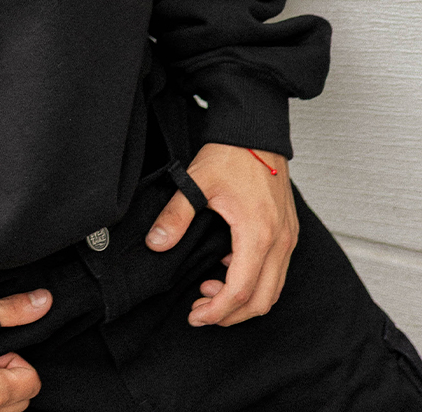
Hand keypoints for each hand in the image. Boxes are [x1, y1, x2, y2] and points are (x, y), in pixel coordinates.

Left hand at [145, 142, 296, 326]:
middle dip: (230, 314)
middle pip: (262, 300)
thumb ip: (176, 215)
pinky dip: (255, 281)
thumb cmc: (231, 154)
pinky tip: (227, 268)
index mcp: (258, 232)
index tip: (196, 315)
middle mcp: (280, 241)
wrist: (256, 132)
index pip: (241, 291)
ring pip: (273, 289)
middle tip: (200, 310)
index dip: (218, 311)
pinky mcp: (289, 232)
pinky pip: (277, 271)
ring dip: (243, 299)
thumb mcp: (196, 182)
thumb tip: (157, 243)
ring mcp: (288, 237)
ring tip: (210, 290)